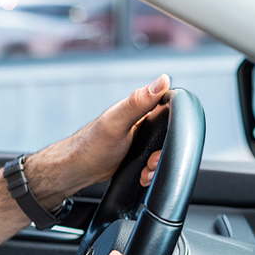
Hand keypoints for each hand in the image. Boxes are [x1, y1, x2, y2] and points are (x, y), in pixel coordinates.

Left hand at [27, 75, 170, 204]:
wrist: (77, 170)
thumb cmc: (90, 145)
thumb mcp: (117, 122)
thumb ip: (139, 102)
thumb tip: (163, 80)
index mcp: (139, 107)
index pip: (170, 108)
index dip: (176, 126)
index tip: (165, 141)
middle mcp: (141, 121)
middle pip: (170, 135)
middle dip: (164, 153)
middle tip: (151, 161)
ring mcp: (140, 138)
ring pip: (162, 152)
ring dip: (157, 165)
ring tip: (145, 170)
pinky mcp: (138, 154)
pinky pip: (154, 163)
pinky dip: (151, 171)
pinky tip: (143, 174)